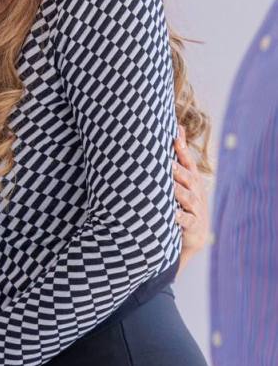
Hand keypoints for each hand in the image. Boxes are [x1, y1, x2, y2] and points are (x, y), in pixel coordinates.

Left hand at [174, 126, 210, 271]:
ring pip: (189, 198)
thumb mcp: (183, 181)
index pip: (188, 162)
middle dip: (180, 170)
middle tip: (168, 162)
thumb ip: (179, 158)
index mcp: (192, 180)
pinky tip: (173, 213)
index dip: (183, 148)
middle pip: (190, 178)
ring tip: (170, 186)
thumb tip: (176, 128)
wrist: (196, 236)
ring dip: (179, 191)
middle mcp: (196, 192)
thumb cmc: (185, 203)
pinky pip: (188, 221)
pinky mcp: (194, 226)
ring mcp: (197, 209)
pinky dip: (181, 217)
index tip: (175, 134)